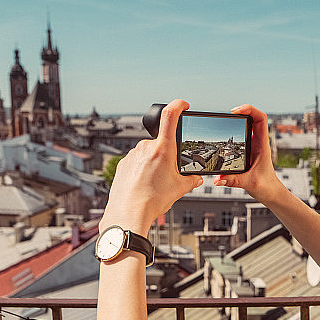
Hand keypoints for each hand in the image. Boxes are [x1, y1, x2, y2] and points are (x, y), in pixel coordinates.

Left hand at [100, 100, 202, 234]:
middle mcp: (145, 148)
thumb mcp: (180, 189)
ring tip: (155, 184)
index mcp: (162, 149)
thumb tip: (196, 178)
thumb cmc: (152, 201)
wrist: (128, 214)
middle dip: (167, 154)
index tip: (183, 105)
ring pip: (148, 153)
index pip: (170, 115)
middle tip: (168, 174)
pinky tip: (143, 185)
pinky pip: (136, 162)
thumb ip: (192, 179)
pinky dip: (142, 170)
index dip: (178, 105)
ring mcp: (132, 155)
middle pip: (161, 142)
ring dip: (154, 163)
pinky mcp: (123, 164)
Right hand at [213, 104, 283, 202]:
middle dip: (242, 111)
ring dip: (240, 119)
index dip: (250, 110)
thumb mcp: (249, 183)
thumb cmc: (266, 186)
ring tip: (227, 119)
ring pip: (249, 125)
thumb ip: (233, 180)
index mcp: (262, 146)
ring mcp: (254, 145)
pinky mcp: (249, 150)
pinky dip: (237, 129)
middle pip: (254, 118)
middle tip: (228, 114)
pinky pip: (244, 134)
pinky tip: (228, 132)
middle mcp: (259, 143)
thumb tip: (217, 179)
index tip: (236, 111)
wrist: (271, 192)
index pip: (261, 119)